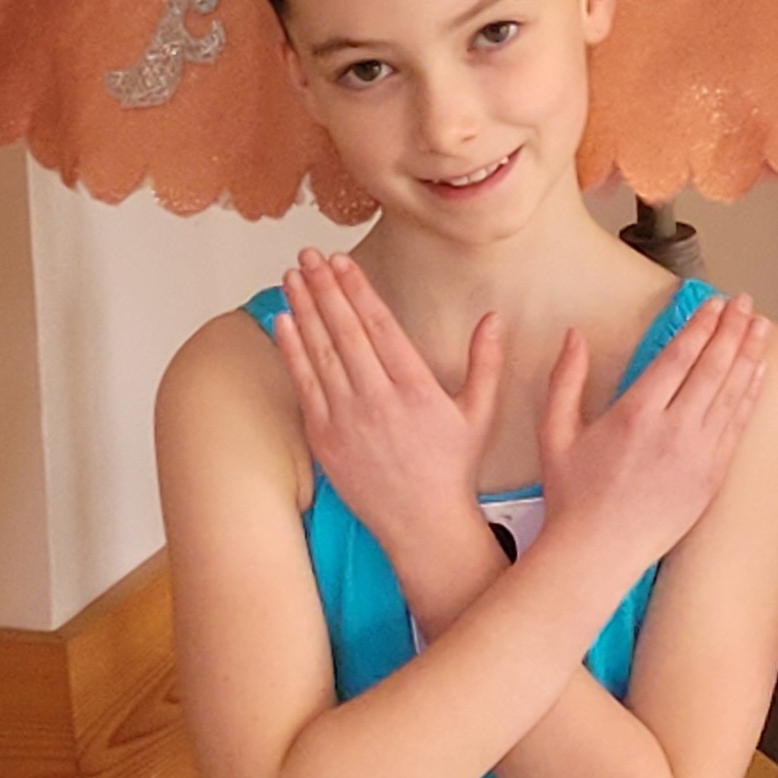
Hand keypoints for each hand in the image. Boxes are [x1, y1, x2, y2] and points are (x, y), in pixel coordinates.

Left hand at [273, 251, 500, 581]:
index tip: (342, 261)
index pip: (379, 326)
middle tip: (308, 255)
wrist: (422, 523)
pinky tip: (284, 322)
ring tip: (292, 276)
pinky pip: (305, 386)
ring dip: (303, 310)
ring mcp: (347, 419)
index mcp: (416, 388)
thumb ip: (485, 362)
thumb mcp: (480, 412)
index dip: (358, 289)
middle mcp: (378, 400)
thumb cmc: (452, 468)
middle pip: (344, 331)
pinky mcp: (325, 438)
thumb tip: (493, 319)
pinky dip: (292, 352)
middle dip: (324, 288)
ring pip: (319, 352)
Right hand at [536, 292, 772, 579]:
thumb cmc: (572, 496)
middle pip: (713, 368)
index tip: (715, 304)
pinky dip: (750, 395)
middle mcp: (673, 432)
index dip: (701, 326)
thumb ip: (564, 379)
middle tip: (745, 303)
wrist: (596, 554)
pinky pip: (737, 427)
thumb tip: (574, 335)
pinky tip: (757, 373)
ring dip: (748, 355)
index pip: (678, 357)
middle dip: (732, 330)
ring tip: (760, 327)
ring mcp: (698, 456)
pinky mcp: (711, 478)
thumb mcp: (554, 432)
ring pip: (732, 394)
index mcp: (635, 415)